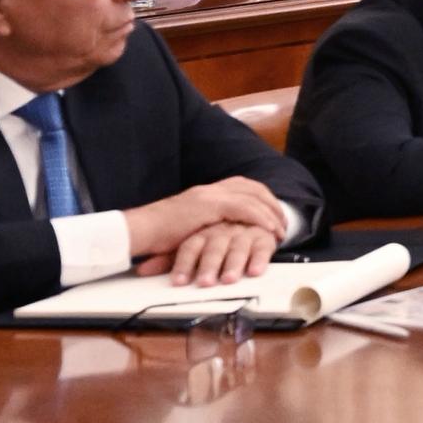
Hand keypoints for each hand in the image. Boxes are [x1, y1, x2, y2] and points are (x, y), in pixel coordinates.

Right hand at [124, 177, 287, 260]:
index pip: (242, 186)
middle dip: (271, 203)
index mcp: (205, 192)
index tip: (272, 212)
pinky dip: (260, 218)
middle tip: (283, 221)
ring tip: (281, 230)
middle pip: (252, 187)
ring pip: (252, 196)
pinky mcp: (208, 205)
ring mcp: (209, 195)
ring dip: (270, 213)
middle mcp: (210, 189)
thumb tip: (220, 236)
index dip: (261, 198)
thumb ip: (205, 226)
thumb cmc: (156, 235)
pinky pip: (244, 208)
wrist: (139, 231)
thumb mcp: (186, 227)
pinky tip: (269, 230)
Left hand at [153, 219, 279, 287]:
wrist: (243, 217)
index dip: (185, 264)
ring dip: (234, 263)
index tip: (180, 283)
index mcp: (202, 229)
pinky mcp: (263, 236)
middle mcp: (223, 228)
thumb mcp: (189, 245)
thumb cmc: (214, 237)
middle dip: (210, 265)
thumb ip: (169, 258)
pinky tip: (255, 272)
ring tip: (229, 280)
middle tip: (205, 284)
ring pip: (239, 246)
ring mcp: (244, 231)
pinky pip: (263, 246)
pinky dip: (259, 259)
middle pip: (215, 245)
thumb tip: (142, 270)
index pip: (191, 245)